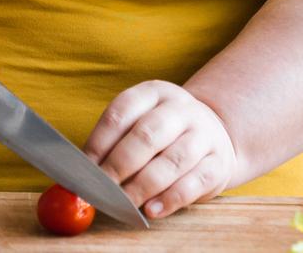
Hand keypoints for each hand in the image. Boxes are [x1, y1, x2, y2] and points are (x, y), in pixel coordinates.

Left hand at [84, 81, 240, 218]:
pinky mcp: (219, 163)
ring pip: (172, 161)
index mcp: (154, 92)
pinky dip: (169, 199)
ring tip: (124, 203)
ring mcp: (204, 134)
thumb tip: (84, 173)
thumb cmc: (165, 134)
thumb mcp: (141, 122)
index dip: (99, 141)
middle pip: (147, 135)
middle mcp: (181, 108)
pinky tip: (151, 209)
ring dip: (142, 186)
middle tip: (102, 188)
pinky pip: (193, 183)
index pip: (122, 111)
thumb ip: (115, 143)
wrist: (214, 135)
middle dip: (119, 165)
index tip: (84, 168)